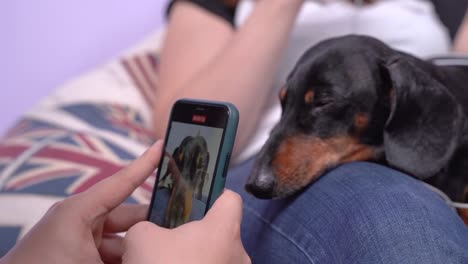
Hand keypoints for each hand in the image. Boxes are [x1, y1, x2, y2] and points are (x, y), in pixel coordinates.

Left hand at [0, 140, 163, 263]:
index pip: (121, 182)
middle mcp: (81, 221)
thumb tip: (148, 249)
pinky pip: (109, 253)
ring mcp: (79, 240)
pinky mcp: (78, 255)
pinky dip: (123, 259)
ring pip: (122, 240)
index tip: (161, 146)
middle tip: (176, 233)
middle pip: (128, 217)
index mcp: (79, 212)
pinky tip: (137, 260)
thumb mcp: (91, 263)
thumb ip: (126, 254)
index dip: (145, 164)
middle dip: (150, 227)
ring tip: (155, 253)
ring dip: (137, 249)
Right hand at [122, 190, 250, 263]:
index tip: (190, 202)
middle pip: (218, 231)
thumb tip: (151, 231)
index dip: (211, 195)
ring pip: (213, 257)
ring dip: (192, 257)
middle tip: (166, 239)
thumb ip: (148, 225)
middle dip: (193, 233)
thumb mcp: (141, 237)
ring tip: (164, 261)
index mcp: (223, 229)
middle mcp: (237, 253)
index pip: (230, 198)